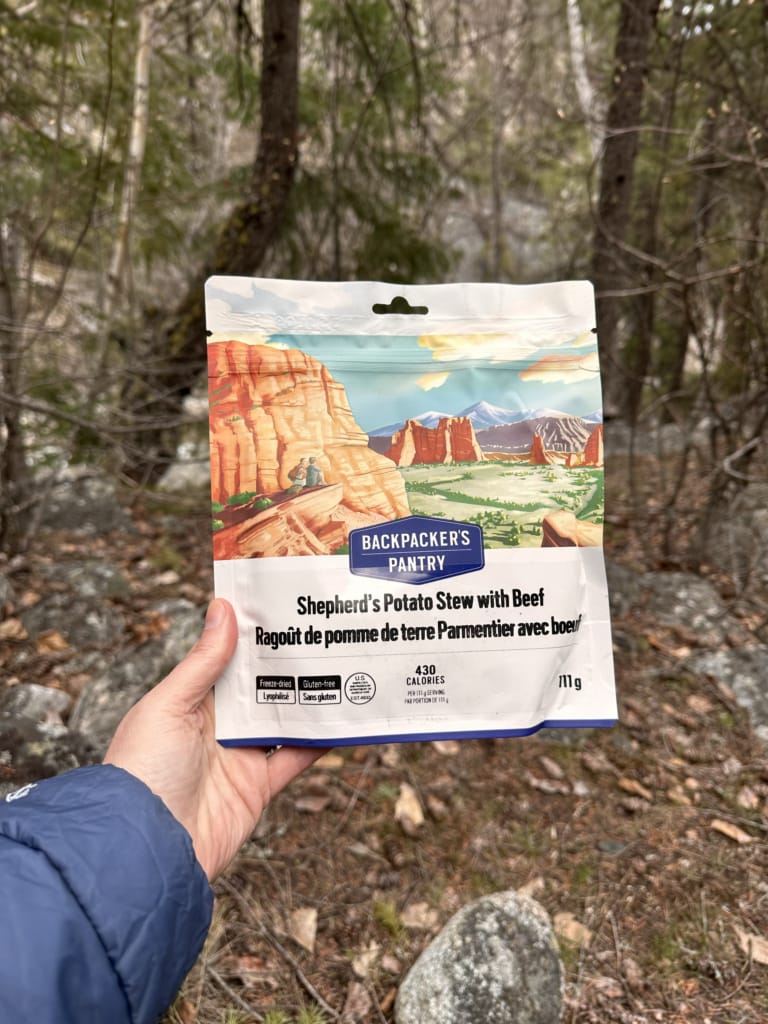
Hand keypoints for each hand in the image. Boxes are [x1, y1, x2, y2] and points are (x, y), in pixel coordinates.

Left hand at [104, 599, 322, 879]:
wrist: (148, 850)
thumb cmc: (143, 772)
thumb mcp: (169, 706)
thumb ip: (203, 662)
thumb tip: (223, 608)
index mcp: (190, 702)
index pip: (227, 660)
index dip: (253, 636)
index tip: (284, 607)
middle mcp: (216, 727)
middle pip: (261, 688)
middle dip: (288, 664)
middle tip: (325, 632)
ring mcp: (238, 757)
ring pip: (283, 719)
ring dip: (309, 699)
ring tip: (342, 667)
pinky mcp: (257, 788)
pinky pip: (295, 759)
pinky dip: (320, 742)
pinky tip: (344, 721)